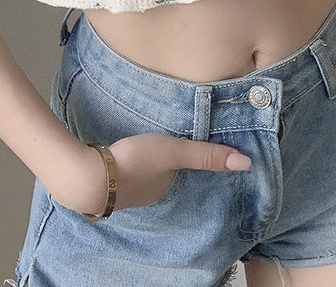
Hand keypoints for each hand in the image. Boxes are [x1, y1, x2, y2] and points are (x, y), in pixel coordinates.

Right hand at [49, 132, 251, 215]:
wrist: (88, 175)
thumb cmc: (136, 163)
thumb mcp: (174, 152)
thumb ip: (206, 154)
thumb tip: (247, 164)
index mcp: (165, 187)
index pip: (179, 172)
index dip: (182, 160)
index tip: (182, 147)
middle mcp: (146, 193)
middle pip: (159, 174)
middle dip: (162, 162)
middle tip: (162, 142)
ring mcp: (123, 189)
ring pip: (140, 172)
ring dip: (142, 161)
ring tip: (143, 145)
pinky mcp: (103, 177)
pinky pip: (120, 170)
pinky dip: (123, 162)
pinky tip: (119, 152)